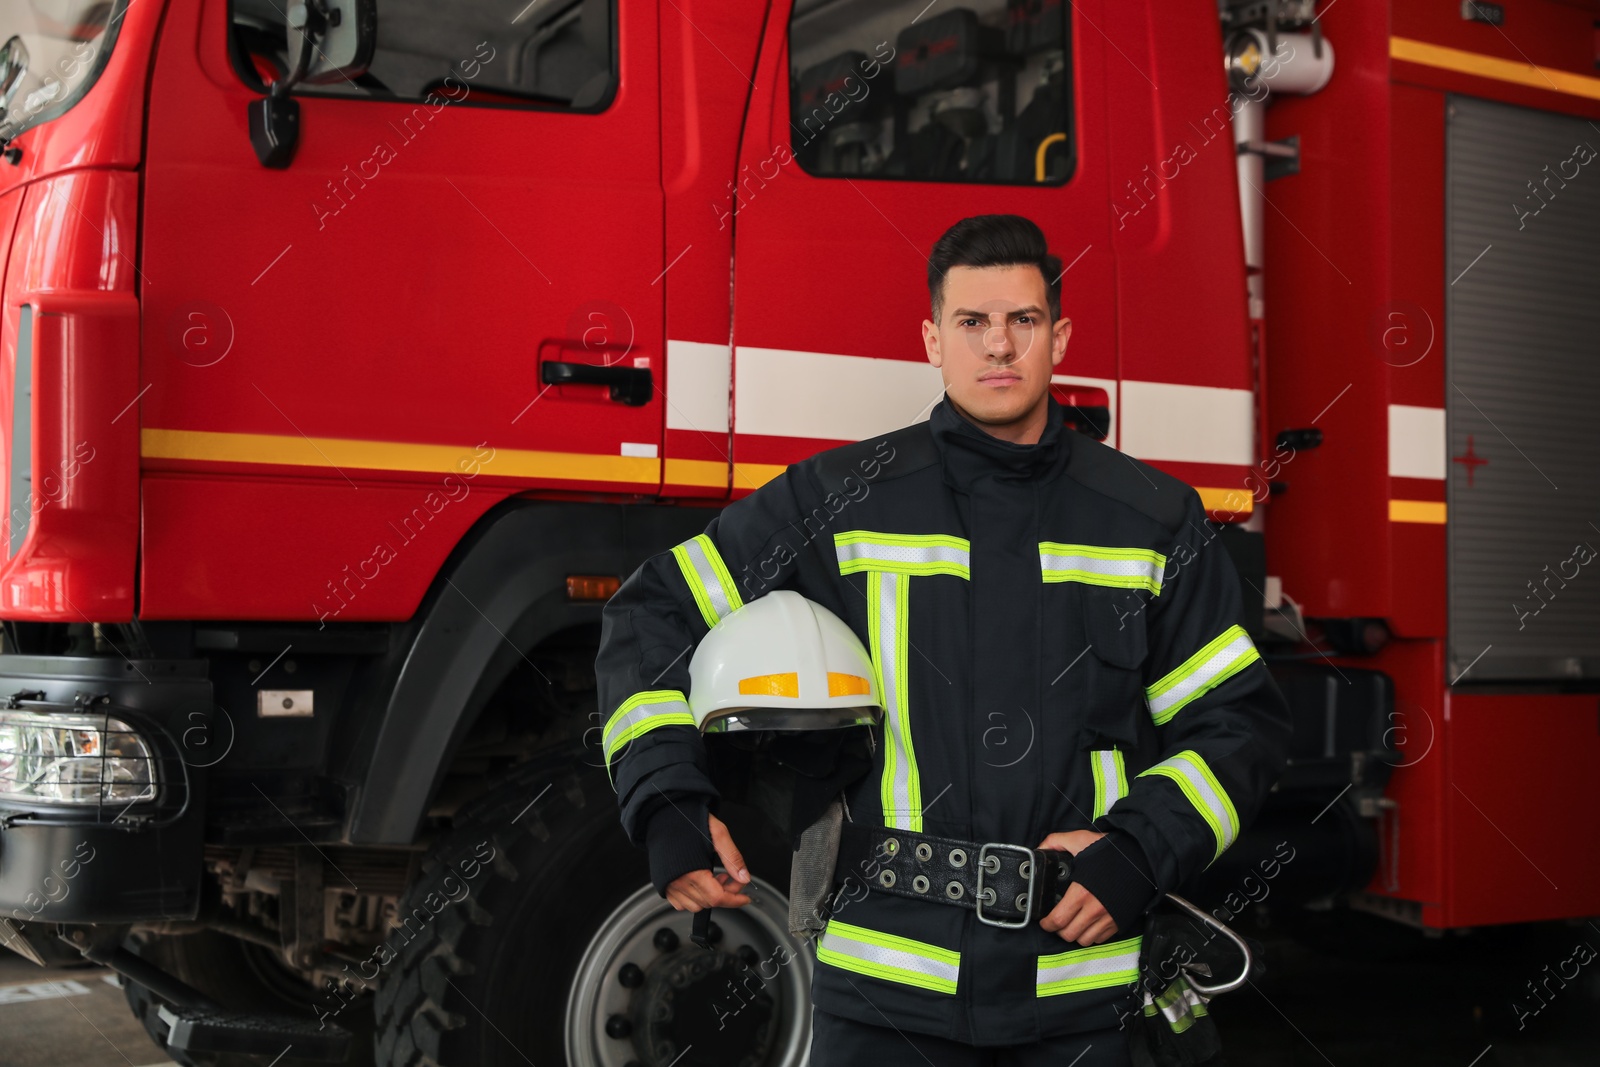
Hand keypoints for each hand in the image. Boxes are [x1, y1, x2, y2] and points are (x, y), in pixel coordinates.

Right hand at [664, 813, 752, 912]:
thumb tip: (744, 877)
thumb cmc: (688, 820)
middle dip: (726, 894)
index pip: (718, 898)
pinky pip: (680, 903)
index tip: (744, 897)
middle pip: (708, 903)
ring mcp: (669, 885)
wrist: (665, 815)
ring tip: (714, 878)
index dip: (735, 900)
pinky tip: (700, 883)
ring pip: (695, 906)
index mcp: (692, 871)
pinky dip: (694, 898)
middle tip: (730, 878)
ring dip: (710, 897)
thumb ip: (732, 857)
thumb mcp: (718, 833)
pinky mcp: (664, 884)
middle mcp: (678, 882)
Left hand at [1037, 830, 1117, 945]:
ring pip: (1084, 940)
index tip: (1044, 920)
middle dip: (1058, 930)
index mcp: (1081, 892)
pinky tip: (1088, 922)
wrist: (1142, 859)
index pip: (1058, 920)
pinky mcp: (1118, 922)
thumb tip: (1039, 850)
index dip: (1047, 923)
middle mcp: (1095, 909)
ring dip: (1075, 934)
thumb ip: (1055, 842)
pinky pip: (1100, 939)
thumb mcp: (1079, 839)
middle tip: (1057, 921)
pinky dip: (1091, 934)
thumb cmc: (1111, 851)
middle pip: (1069, 935)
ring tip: (1072, 922)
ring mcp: (1108, 918)